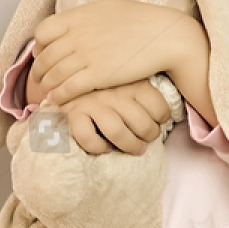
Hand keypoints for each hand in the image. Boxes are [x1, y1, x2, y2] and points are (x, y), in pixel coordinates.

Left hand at [33, 0, 189, 105]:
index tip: (41, 54)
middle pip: (45, 56)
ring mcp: (87, 55)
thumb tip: (74, 22)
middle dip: (38, 70)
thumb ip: (86, 17)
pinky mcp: (98, 75)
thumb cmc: (141, 20)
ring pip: (54, 74)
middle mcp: (78, 35)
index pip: (44, 32)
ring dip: (46, 85)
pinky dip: (59, 95)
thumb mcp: (107, 8)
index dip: (39, 46)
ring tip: (45, 92)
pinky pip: (69, 87)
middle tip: (37, 79)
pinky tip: (57, 100)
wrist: (164, 36)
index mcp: (79, 16)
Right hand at [50, 80, 173, 155]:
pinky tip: (104, 147)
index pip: (158, 106)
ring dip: (129, 146)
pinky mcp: (73, 114)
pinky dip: (98, 147)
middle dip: (149, 137)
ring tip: (134, 149)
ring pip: (117, 132)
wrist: (62, 78)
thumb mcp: (127, 79)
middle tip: (146, 141)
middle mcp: (113, 91)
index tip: (158, 123)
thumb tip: (165, 115)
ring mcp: (93, 102)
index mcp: (131, 81)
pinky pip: (88, 137)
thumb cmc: (102, 85)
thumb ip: (142, 92)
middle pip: (141, 123)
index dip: (162, 120)